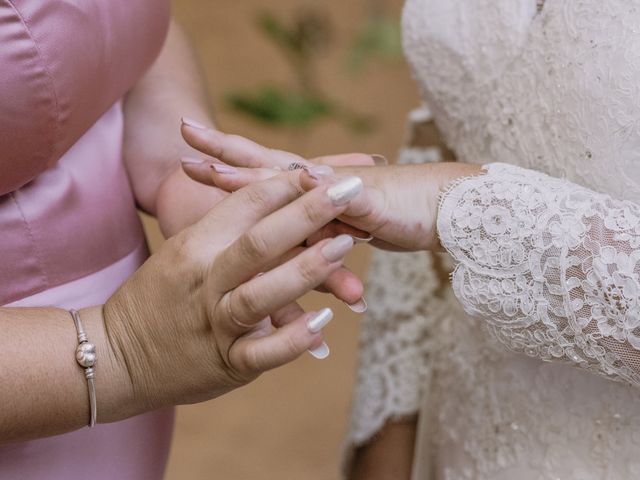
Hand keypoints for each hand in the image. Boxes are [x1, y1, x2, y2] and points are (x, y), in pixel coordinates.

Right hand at [101, 171, 363, 417]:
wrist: (115, 356)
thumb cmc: (158, 296)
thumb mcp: (185, 253)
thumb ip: (227, 232)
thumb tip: (277, 202)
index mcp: (196, 246)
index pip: (245, 205)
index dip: (286, 185)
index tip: (324, 171)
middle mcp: (206, 281)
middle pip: (259, 242)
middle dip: (307, 213)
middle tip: (349, 189)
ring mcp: (216, 322)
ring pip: (261, 295)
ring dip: (306, 271)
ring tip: (345, 248)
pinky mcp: (226, 362)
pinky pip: (263, 352)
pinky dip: (294, 339)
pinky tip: (325, 322)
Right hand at [179, 125, 481, 250]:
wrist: (447, 208)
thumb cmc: (416, 205)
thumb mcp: (381, 205)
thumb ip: (348, 197)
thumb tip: (310, 182)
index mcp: (319, 182)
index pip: (264, 172)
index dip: (230, 168)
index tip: (192, 158)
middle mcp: (314, 184)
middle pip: (258, 164)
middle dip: (223, 152)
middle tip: (185, 133)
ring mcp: (320, 197)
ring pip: (270, 183)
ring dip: (239, 169)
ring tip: (207, 164)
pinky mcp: (331, 214)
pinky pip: (293, 211)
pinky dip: (270, 202)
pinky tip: (257, 207)